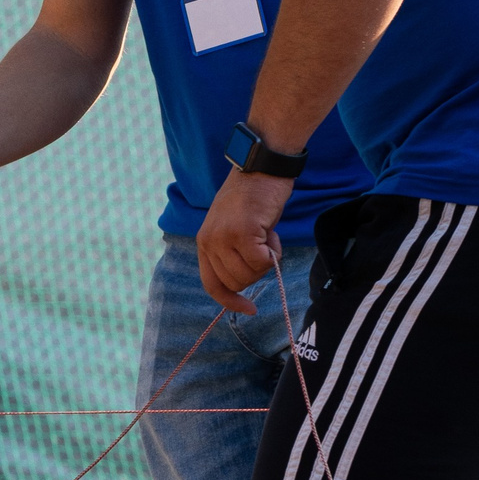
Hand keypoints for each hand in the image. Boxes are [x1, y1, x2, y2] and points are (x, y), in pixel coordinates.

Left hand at [197, 167, 294, 315]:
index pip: (211, 284)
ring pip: (250, 275)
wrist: (260, 170)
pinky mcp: (243, 233)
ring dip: (266, 261)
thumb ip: (232, 253)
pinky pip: (263, 263)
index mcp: (204, 242)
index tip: (249, 309)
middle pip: (235, 283)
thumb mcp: (233, 228)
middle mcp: (209, 242)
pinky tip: (271, 232)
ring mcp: (224, 238)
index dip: (230, 301)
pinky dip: (273, 253)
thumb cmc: (252, 199)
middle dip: (255, 273)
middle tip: (262, 247)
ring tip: (265, 235)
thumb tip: (244, 282)